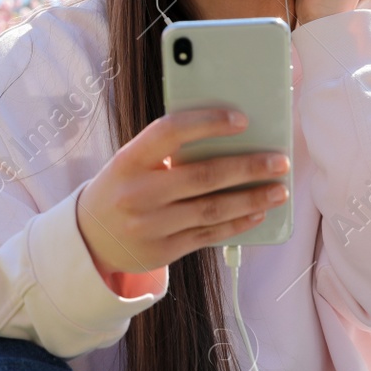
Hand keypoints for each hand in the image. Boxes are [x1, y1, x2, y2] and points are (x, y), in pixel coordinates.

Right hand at [75, 107, 289, 274]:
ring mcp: (150, 226)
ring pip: (212, 209)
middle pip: (203, 176)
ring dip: (252, 199)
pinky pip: (208, 234)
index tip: (242, 120)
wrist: (90, 238)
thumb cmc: (123, 187)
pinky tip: (258, 213)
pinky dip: (237, 223)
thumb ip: (168, 151)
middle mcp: (137, 194)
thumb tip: (230, 140)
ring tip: (279, 189)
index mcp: (128, 161)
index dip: (207, 123)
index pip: (170, 132)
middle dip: (248, 168)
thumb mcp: (132, 163)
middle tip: (280, 161)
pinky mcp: (163, 251)